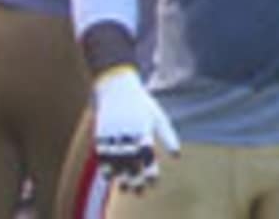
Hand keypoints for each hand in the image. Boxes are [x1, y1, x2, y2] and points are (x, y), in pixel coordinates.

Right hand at [93, 66, 179, 192]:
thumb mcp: (158, 117)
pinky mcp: (101, 132)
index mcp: (143, 131)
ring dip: (120, 177)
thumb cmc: (140, 102)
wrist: (115, 85)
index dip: (150, 172)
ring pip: (116, 161)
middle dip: (135, 180)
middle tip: (139, 193)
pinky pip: (102, 153)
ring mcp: (113, 133)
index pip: (147, 157)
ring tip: (124, 189)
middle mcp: (128, 134)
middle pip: (131, 163)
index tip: (152, 183)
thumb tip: (177, 156)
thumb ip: (168, 136)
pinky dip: (105, 166)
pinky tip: (109, 176)